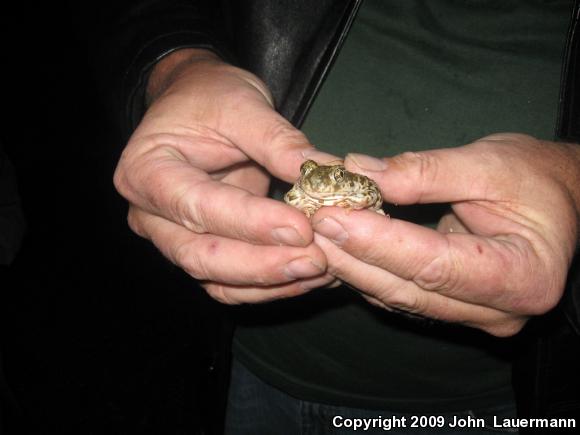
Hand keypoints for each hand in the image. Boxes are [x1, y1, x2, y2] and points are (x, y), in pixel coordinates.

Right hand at [114, 49, 336, 303]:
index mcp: (146, 172)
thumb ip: (279, 142)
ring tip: (321, 270)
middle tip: (317, 259)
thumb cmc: (209, 98)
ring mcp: (173, 239)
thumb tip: (330, 175)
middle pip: (201, 256)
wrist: (195, 106)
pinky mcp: (202, 252)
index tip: (302, 227)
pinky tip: (308, 277)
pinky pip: (231, 284)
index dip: (250, 222)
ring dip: (270, 281)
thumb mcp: (242, 104)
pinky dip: (269, 287)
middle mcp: (151, 215)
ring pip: (217, 279)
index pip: (197, 206)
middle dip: (262, 264)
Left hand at [312, 133, 579, 335]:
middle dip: (352, 256)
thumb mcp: (488, 163)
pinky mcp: (453, 309)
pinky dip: (367, 271)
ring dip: (352, 266)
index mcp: (523, 275)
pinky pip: (401, 294)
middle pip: (409, 288)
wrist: (559, 200)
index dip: (377, 240)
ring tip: (313, 233)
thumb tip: (356, 170)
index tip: (330, 215)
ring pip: (399, 297)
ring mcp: (475, 316)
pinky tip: (339, 248)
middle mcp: (500, 310)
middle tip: (308, 224)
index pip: (434, 263)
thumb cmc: (534, 178)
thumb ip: (423, 171)